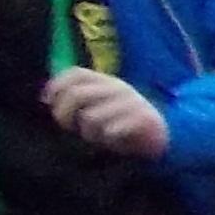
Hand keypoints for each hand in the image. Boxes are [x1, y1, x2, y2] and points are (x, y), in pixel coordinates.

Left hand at [44, 70, 170, 160]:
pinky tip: (115, 141)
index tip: (49, 103)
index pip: (75, 73)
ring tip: (98, 137)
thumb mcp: (101, 106)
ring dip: (89, 133)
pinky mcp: (144, 118)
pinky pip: (112, 129)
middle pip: (76, 95)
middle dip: (64, 115)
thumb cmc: (125, 123)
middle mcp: (119, 87)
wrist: (168, 134)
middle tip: (71, 128)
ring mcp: (132, 102)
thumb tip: (46, 98)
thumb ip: (79, 99)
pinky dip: (109, 138)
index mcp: (107, 81)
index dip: (56, 86)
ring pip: (91, 117)